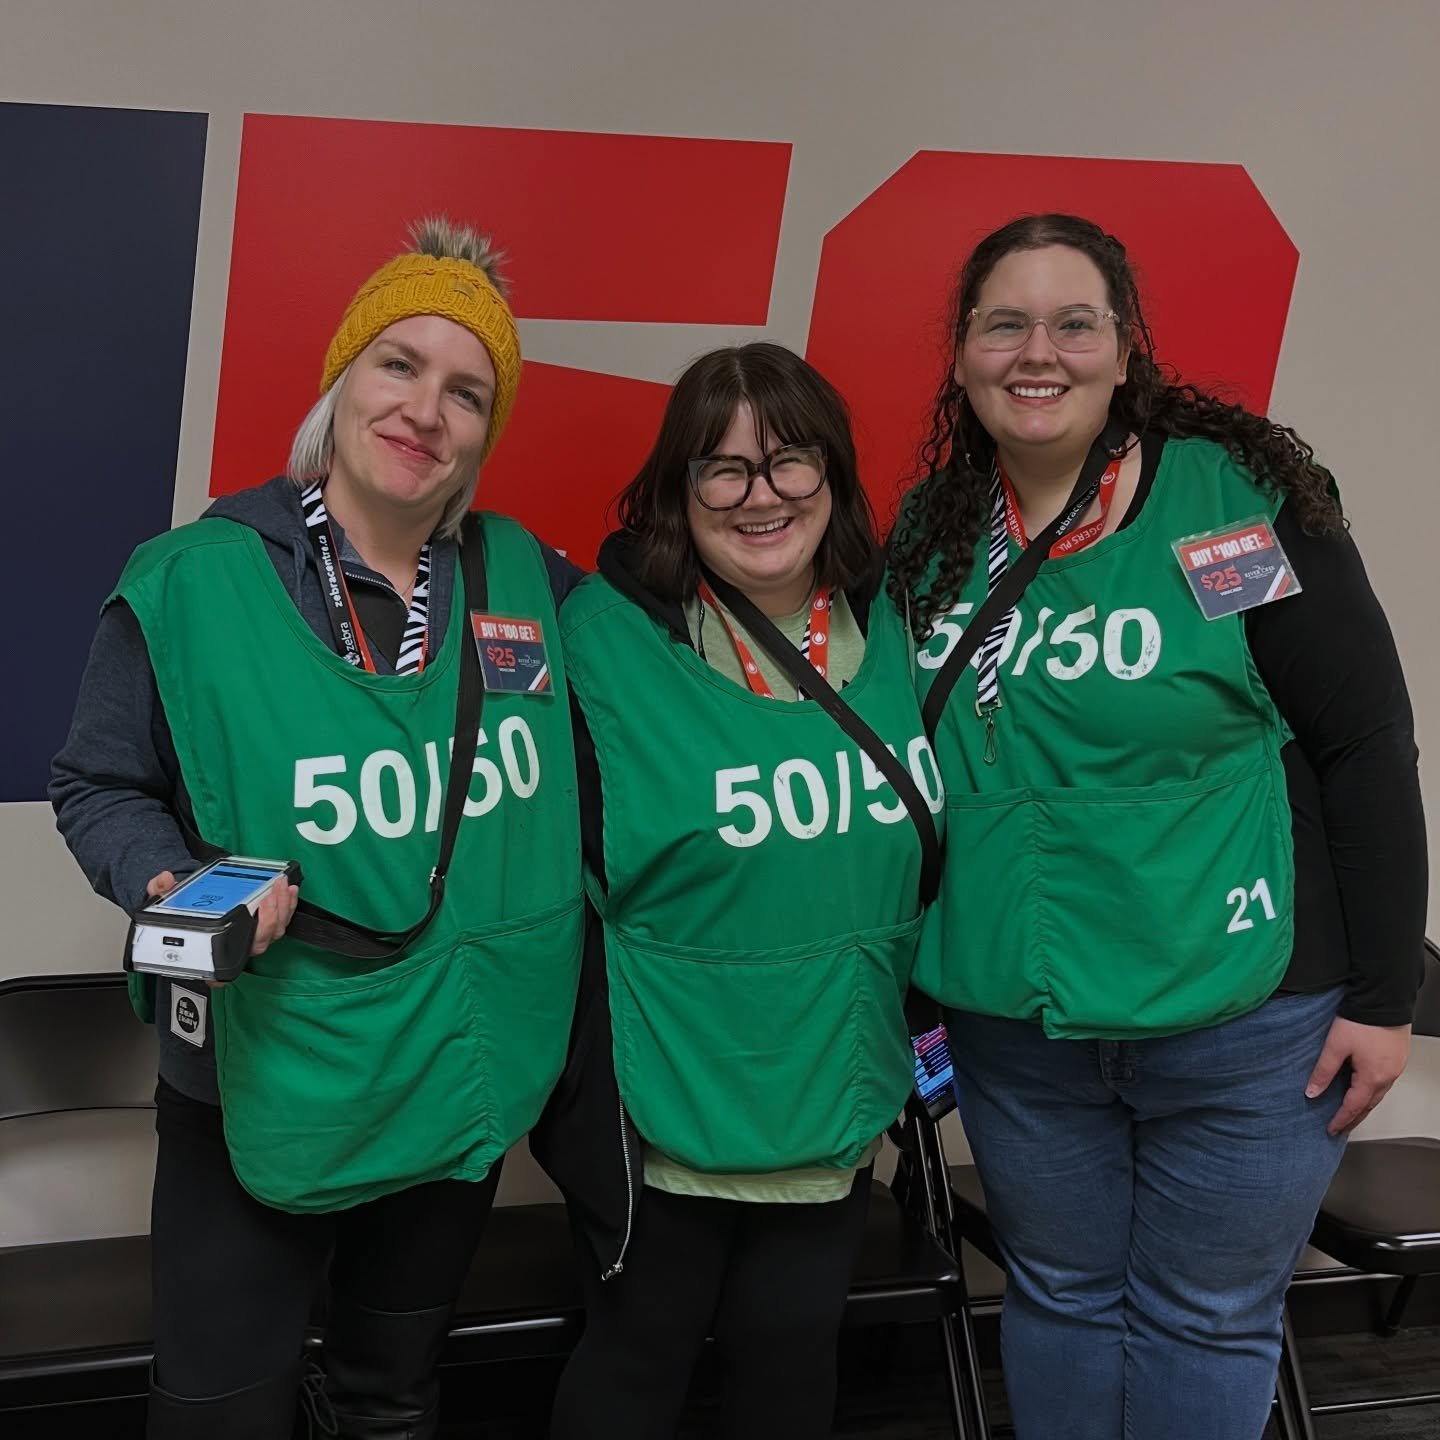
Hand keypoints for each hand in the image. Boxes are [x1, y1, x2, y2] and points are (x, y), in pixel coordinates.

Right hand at [144, 870, 300, 985]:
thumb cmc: (181, 911)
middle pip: (258, 944)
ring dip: (282, 909)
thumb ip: (159, 891)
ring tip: (281, 887)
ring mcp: (250, 939)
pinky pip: (281, 921)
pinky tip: (288, 891)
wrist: (190, 905)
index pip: (219, 972)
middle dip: (268, 919)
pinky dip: (287, 906)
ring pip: (274, 932)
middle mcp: (233, 950)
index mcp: (208, 954)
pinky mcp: (263, 927)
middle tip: (268, 896)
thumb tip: (163, 880)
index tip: (235, 950)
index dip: (226, 971)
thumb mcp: (162, 901)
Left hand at [1305, 1016, 1411, 1135]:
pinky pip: (1384, 1081)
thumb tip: (1312, 1092)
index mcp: (1373, 1077)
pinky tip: (1364, 1087)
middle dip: (1354, 1117)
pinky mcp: (1397, 1057)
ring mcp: (1395, 1067)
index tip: (1332, 1129)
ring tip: (1351, 1112)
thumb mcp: (1335, 1046)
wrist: (1383, 999)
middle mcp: (1388, 1076)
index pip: (1354, 1107)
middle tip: (1342, 1127)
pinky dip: (1372, 1090)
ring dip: (1364, 1105)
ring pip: (1378, 1094)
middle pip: (1369, 1105)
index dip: (1341, 1120)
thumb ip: (1323, 1071)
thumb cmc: (1362, 1020)